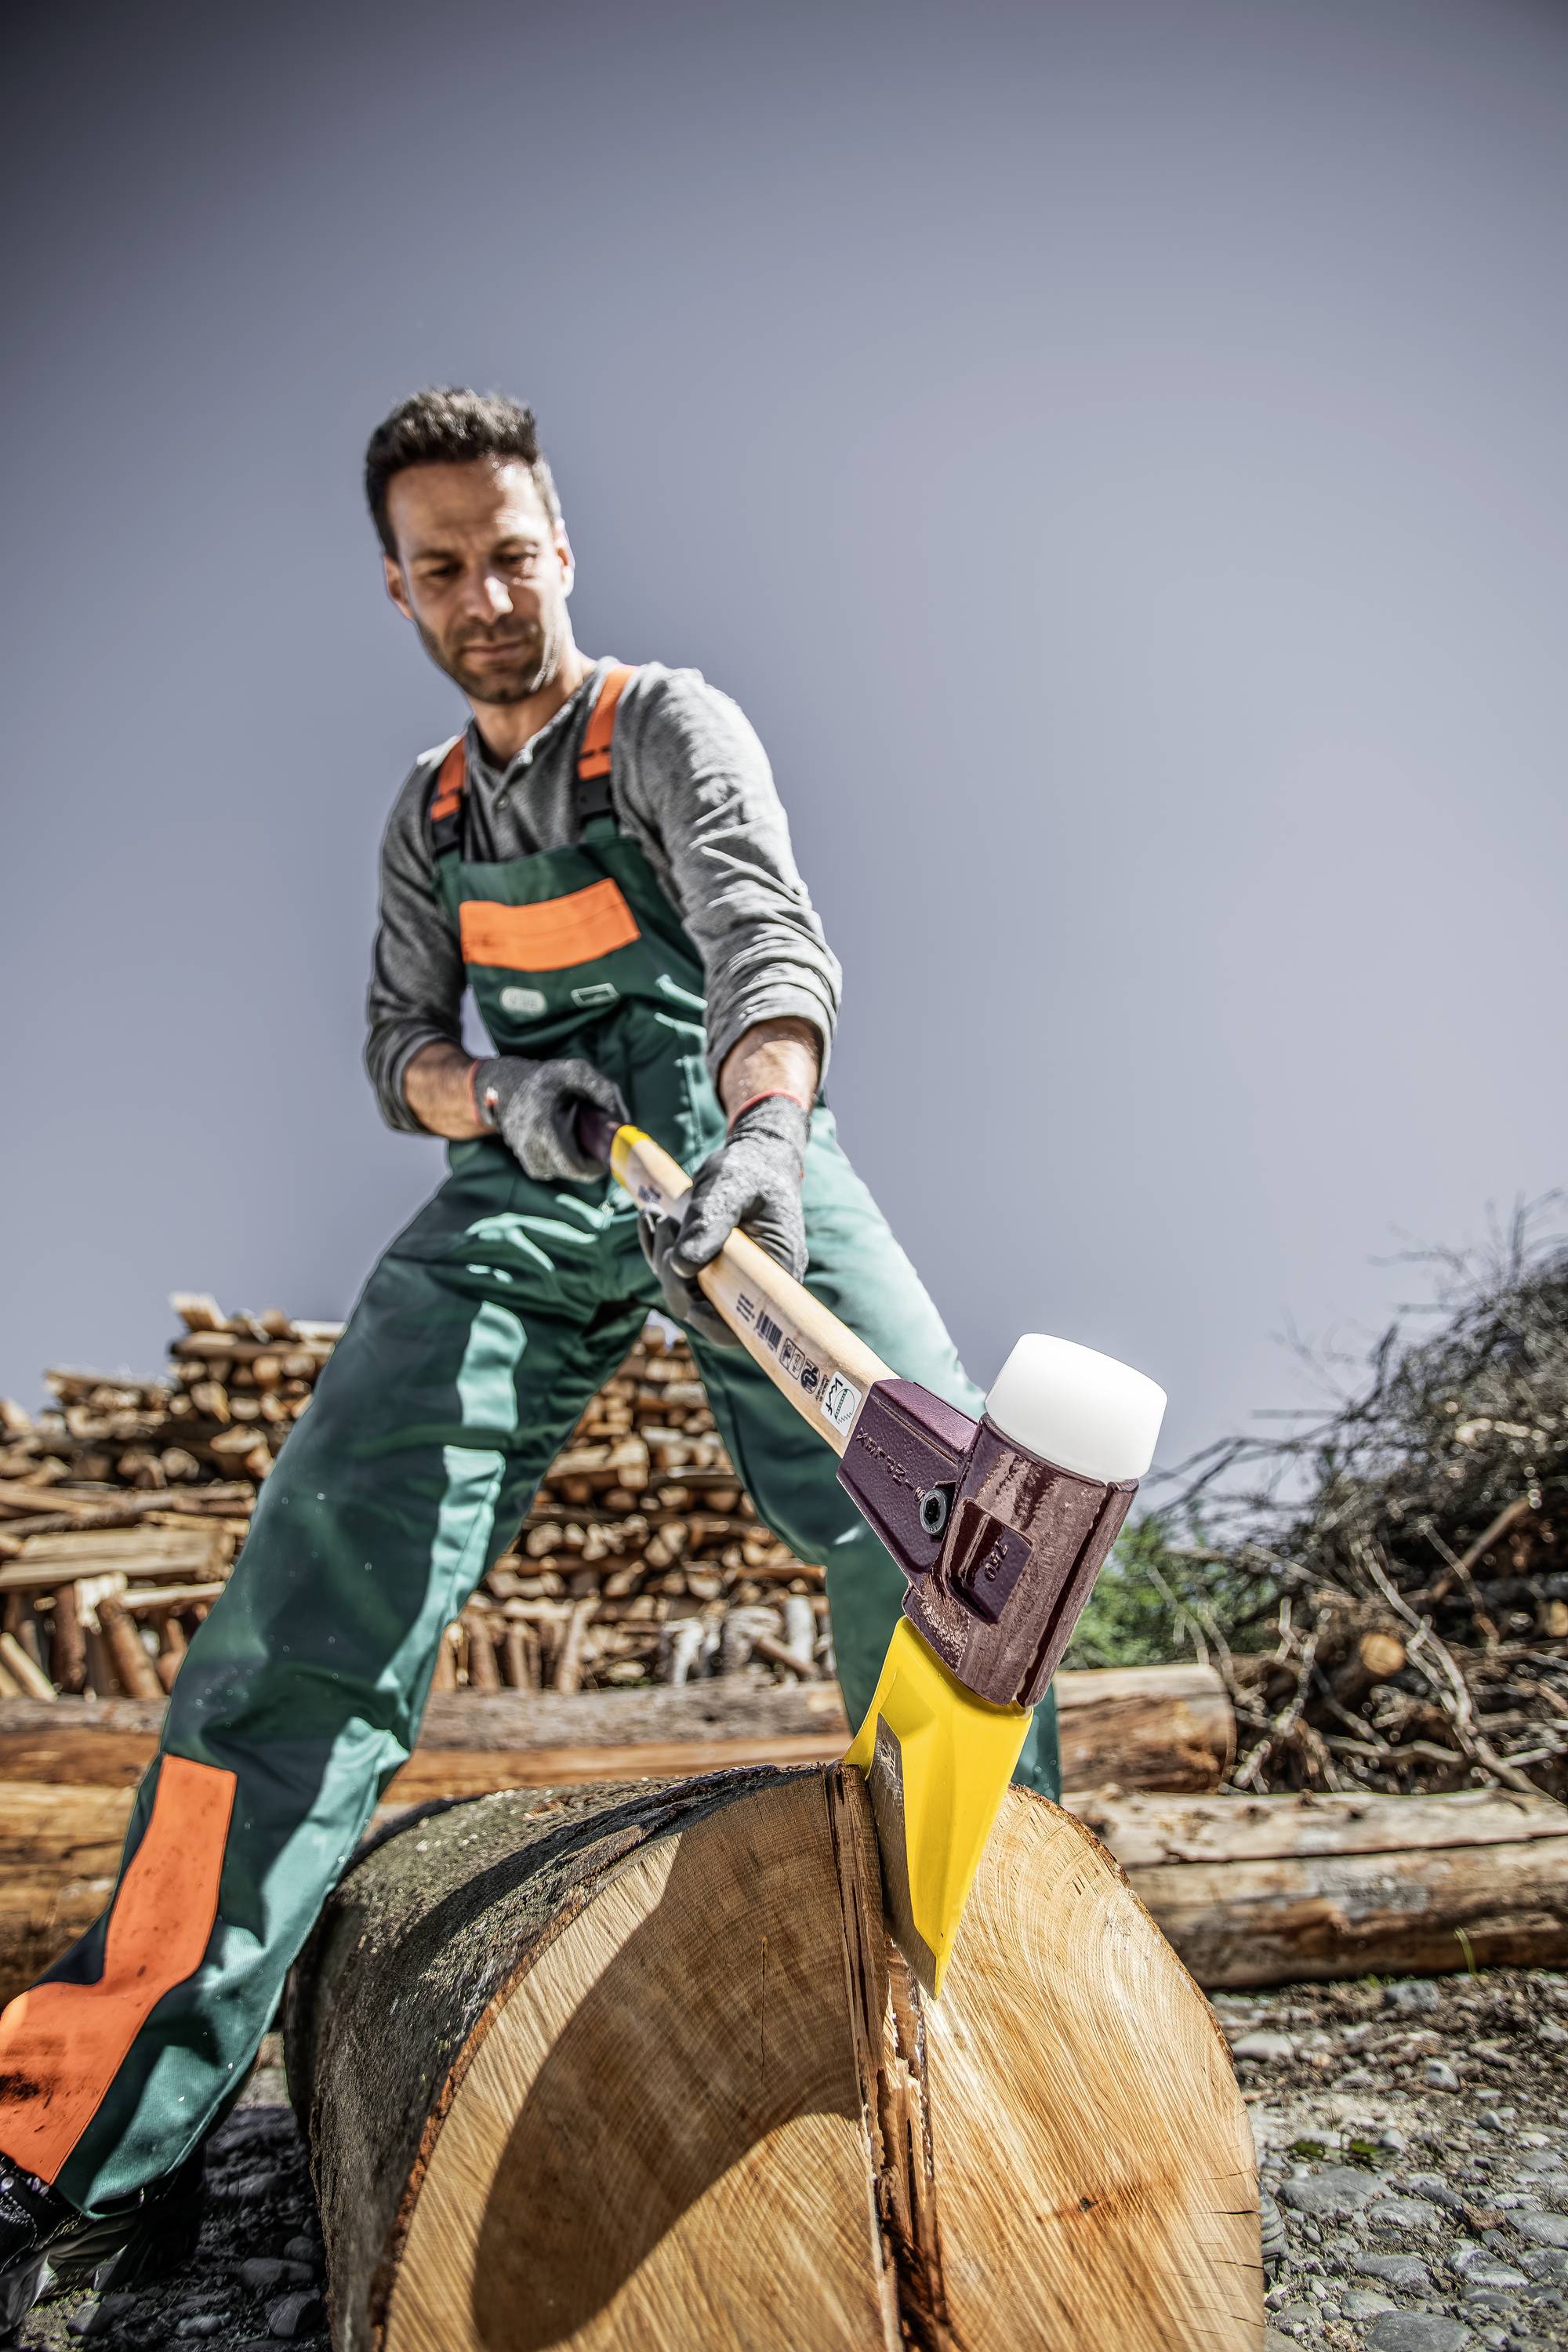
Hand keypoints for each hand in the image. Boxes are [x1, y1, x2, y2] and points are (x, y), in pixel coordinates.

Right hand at [473, 1057, 627, 1181]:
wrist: (504, 1084)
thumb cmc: (545, 1078)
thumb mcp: (576, 1071)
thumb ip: (603, 1089)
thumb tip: (622, 1120)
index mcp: (543, 1126)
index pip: (572, 1166)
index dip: (595, 1166)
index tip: (607, 1155)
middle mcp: (530, 1145)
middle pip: (570, 1171)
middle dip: (588, 1162)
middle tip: (598, 1145)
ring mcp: (524, 1154)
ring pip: (560, 1171)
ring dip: (574, 1160)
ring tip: (578, 1136)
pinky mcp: (523, 1158)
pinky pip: (549, 1169)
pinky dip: (561, 1160)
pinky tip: (563, 1140)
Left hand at [640, 1095, 809, 1342]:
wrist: (753, 1156)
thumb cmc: (750, 1170)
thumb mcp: (730, 1189)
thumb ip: (709, 1224)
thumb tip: (681, 1266)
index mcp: (775, 1271)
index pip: (749, 1322)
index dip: (716, 1323)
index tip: (692, 1303)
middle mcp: (753, 1283)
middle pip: (707, 1310)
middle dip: (675, 1278)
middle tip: (668, 1225)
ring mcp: (727, 1277)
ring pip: (683, 1292)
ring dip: (661, 1256)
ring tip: (660, 1215)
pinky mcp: (706, 1266)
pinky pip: (674, 1273)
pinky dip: (656, 1248)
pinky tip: (650, 1216)